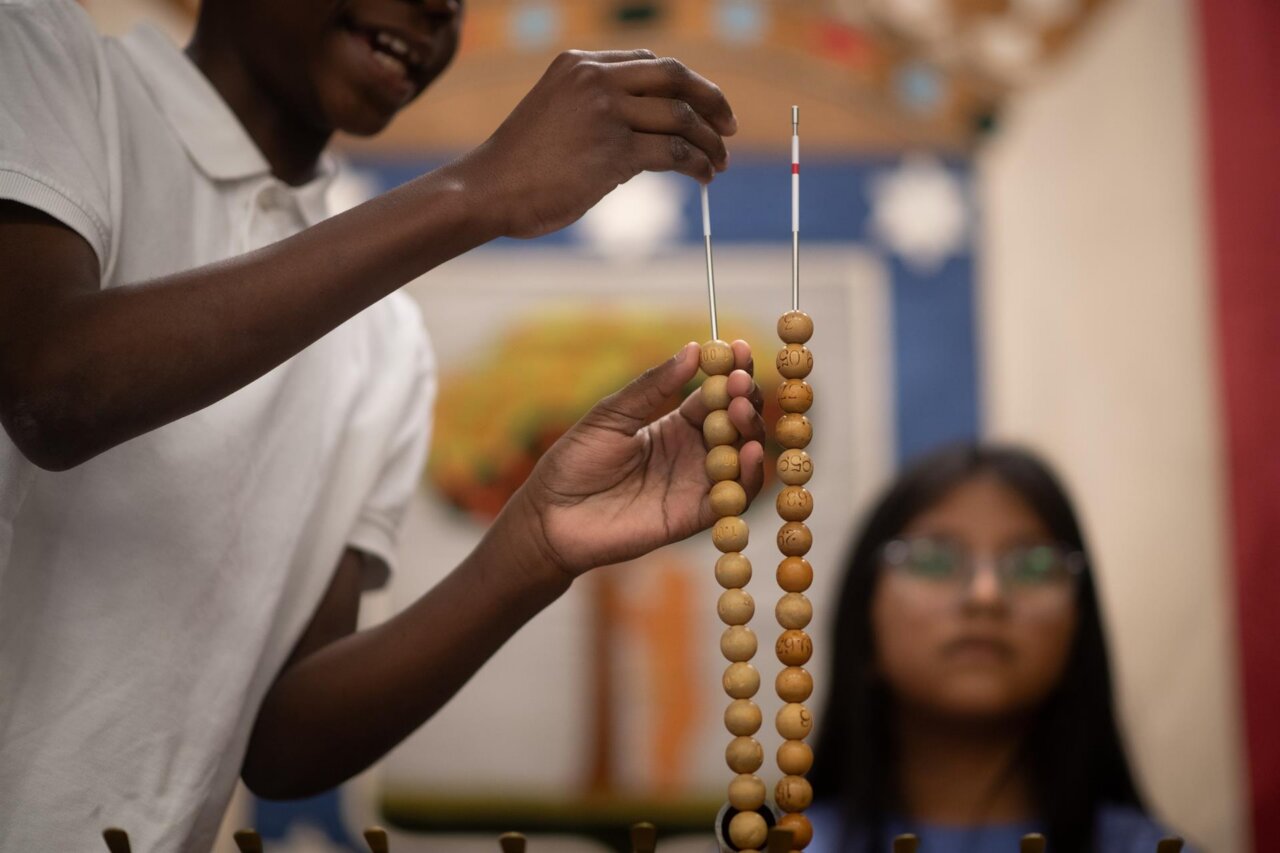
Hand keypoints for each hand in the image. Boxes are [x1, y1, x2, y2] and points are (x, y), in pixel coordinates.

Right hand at [457, 50, 736, 238]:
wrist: (489, 189)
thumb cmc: (520, 163)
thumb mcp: (556, 112)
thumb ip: (597, 106)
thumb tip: (651, 127)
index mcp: (580, 63)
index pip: (650, 62)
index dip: (685, 85)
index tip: (703, 108)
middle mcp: (595, 78)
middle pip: (676, 78)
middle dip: (711, 101)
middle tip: (730, 128)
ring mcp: (606, 112)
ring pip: (681, 117)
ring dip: (710, 143)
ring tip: (719, 164)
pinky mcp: (614, 152)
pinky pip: (674, 152)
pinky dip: (697, 164)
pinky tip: (703, 177)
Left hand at [510, 341, 764, 579]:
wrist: (552, 517)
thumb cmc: (575, 462)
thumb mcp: (611, 415)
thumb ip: (652, 387)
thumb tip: (693, 350)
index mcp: (675, 424)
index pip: (715, 394)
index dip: (730, 371)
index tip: (738, 348)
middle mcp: (694, 452)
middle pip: (736, 422)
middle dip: (744, 398)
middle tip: (739, 382)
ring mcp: (697, 483)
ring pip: (742, 456)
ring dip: (751, 431)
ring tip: (740, 410)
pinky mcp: (695, 516)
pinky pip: (734, 497)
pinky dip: (750, 476)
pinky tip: (750, 452)